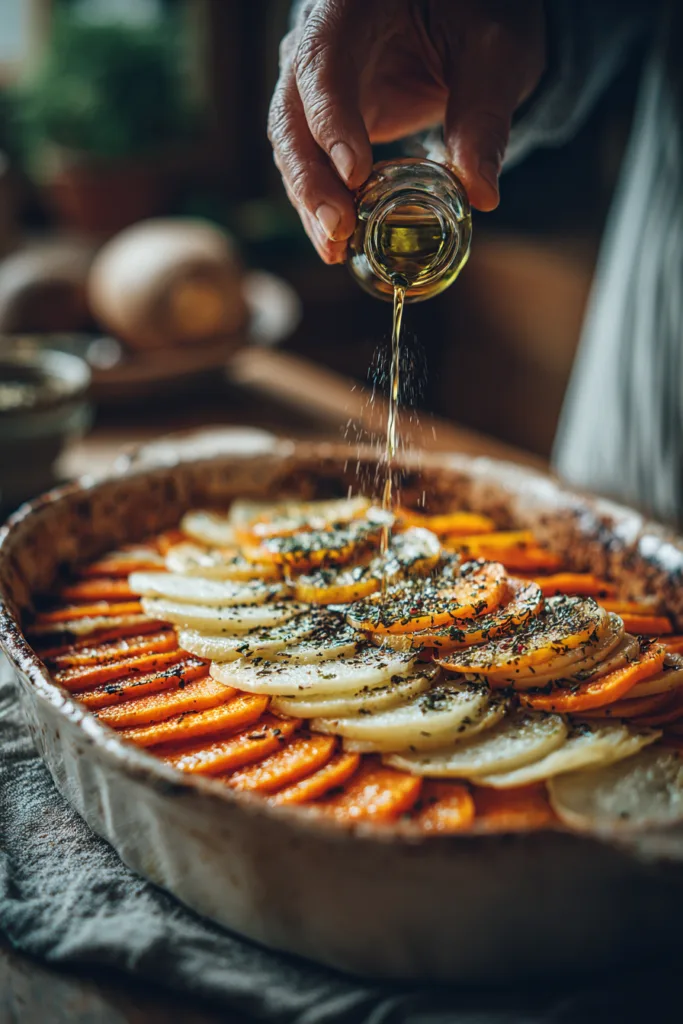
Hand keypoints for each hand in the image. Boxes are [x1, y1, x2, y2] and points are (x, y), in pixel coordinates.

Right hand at [268, 0, 544, 262]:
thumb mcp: (493, 55)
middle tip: (338, 228)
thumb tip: (481, 194)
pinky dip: (322, 207)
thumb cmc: (476, 18)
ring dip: (310, 204)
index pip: (322, 63)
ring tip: (336, 250)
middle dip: (310, 180)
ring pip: (292, 149)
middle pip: (291, 115)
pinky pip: (311, 167)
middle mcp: (316, 43)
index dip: (332, 120)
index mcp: (349, 8)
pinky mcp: (324, 124)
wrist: (460, 22)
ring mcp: (313, 87)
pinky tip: (338, 245)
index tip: (355, 174)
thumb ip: (484, 117)